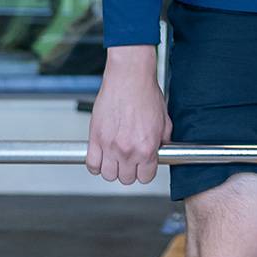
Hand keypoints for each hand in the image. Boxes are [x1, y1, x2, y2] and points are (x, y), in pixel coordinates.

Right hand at [87, 46, 170, 185]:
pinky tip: (101, 156)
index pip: (145, 178)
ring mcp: (109, 145)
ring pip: (108, 175)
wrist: (129, 77)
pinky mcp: (95, 137)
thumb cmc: (145, 93)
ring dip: (112, 169)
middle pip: (126, 179)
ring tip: (115, 158)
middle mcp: (127, 150)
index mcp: (147, 148)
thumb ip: (162, 141)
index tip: (142, 166)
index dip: (145, 172)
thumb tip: (160, 152)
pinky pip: (91, 164)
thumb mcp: (164, 121)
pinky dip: (96, 164)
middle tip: (129, 159)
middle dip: (129, 171)